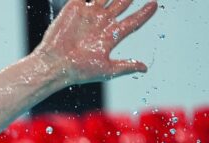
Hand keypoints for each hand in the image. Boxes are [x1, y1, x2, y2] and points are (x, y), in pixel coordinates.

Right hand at [34, 0, 157, 84]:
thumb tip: (145, 69)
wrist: (54, 64)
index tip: (154, 4)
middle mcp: (100, 23)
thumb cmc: (78, 70)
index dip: (144, 13)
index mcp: (110, 36)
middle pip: (121, 4)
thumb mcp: (106, 70)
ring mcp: (88, 14)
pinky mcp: (74, 8)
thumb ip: (126, 66)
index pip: (132, 21)